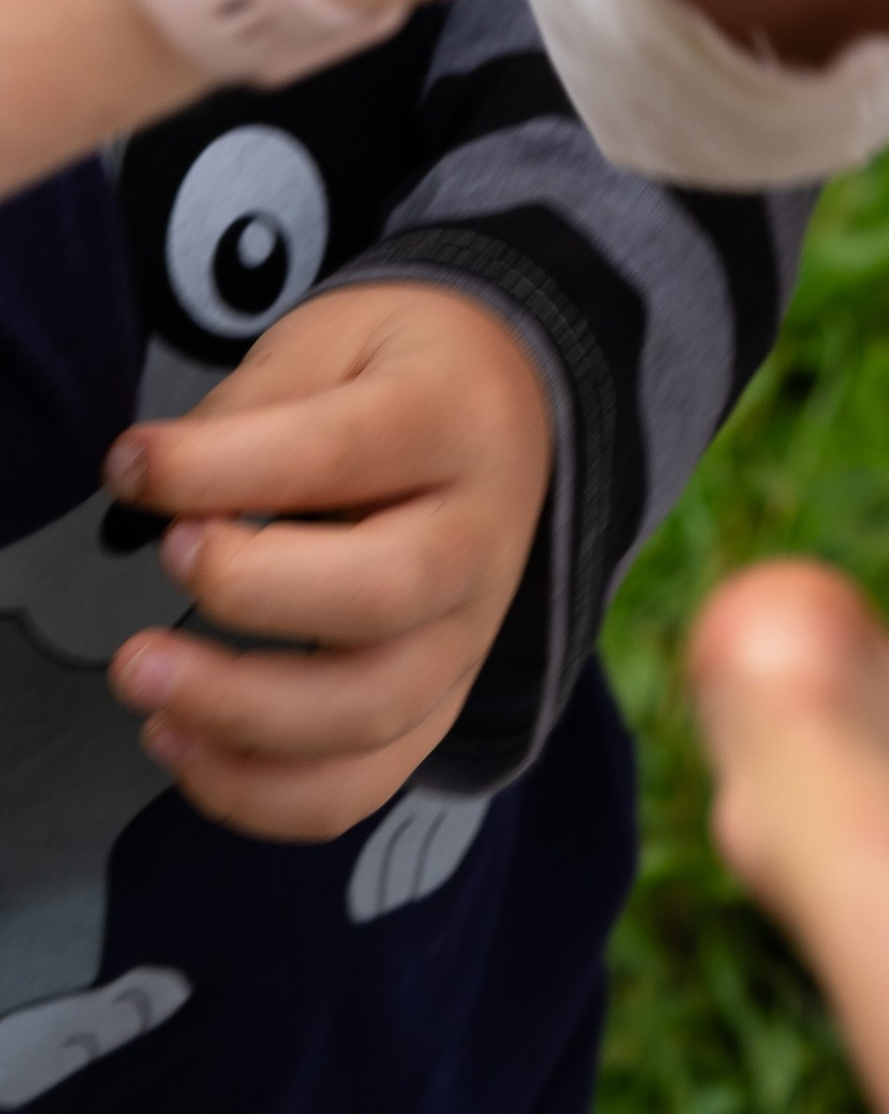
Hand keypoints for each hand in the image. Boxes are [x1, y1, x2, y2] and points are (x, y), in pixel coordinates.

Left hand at [101, 281, 551, 840]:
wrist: (509, 408)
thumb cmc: (399, 371)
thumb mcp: (335, 338)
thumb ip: (249, 404)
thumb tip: (142, 476)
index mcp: (452, 423)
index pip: (340, 453)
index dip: (221, 466)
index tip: (132, 463)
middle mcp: (477, 540)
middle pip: (385, 594)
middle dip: (250, 592)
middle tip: (164, 558)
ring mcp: (466, 637)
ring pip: (371, 712)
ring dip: (238, 715)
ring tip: (141, 677)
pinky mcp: (437, 706)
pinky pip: (359, 788)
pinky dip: (260, 796)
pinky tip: (179, 744)